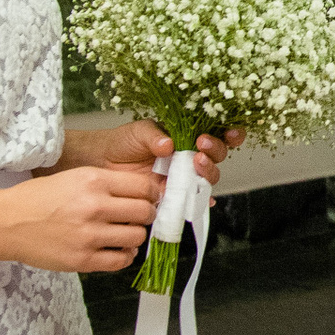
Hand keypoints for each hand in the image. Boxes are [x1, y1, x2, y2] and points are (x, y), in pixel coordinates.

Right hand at [0, 165, 158, 272]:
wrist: (7, 222)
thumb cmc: (38, 199)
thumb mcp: (73, 177)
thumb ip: (106, 184)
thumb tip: (142, 193)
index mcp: (93, 181)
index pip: (144, 187)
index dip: (152, 194)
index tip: (150, 198)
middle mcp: (95, 206)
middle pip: (145, 212)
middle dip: (146, 214)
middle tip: (137, 217)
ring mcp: (90, 235)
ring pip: (137, 237)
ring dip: (135, 236)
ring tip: (124, 233)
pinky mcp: (83, 259)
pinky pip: (121, 260)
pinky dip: (124, 255)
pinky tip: (116, 249)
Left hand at [70, 120, 243, 187]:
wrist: (103, 163)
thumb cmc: (123, 142)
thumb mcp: (139, 132)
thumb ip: (155, 136)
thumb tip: (170, 144)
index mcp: (187, 136)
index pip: (217, 133)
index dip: (230, 134)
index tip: (230, 132)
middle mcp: (189, 157)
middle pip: (217, 157)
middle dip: (215, 151)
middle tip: (201, 146)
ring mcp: (183, 178)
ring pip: (208, 178)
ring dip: (207, 171)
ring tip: (194, 163)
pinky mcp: (173, 196)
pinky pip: (192, 202)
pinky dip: (200, 202)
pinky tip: (201, 200)